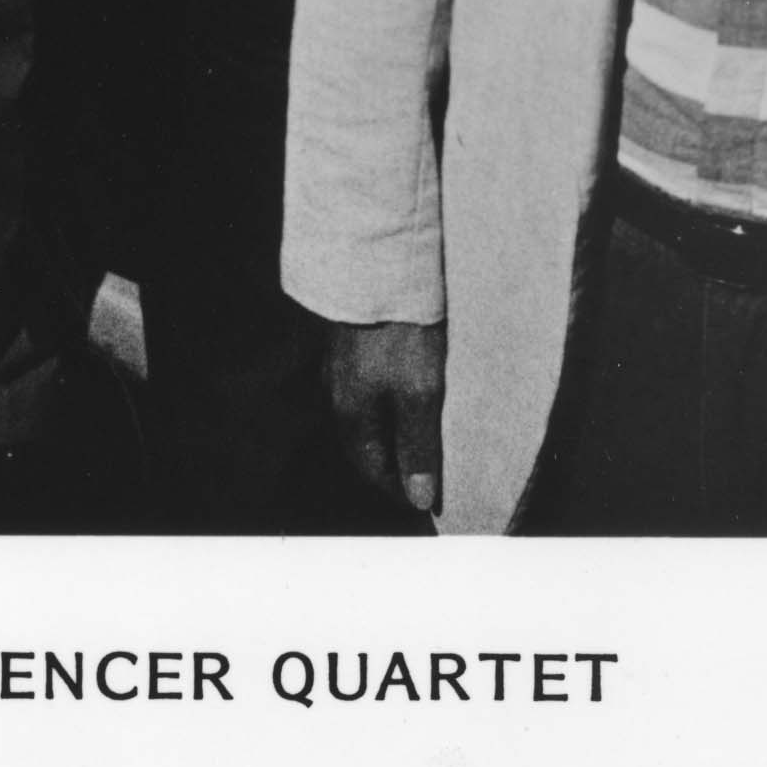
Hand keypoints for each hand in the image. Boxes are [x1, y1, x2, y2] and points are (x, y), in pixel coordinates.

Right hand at [325, 320, 445, 516]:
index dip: (401, 488)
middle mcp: (336, 394)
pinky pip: (367, 386)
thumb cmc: (399, 334)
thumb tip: (418, 499)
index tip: (429, 498)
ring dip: (392, 429)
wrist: (376, 267)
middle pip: (366, 443)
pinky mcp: (349, 341)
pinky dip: (388, 400)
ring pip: (366, 413)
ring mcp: (339, 365)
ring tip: (423, 433)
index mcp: (350, 415)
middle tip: (429, 471)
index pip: (373, 470)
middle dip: (395, 461)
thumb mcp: (418, 393)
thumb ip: (418, 446)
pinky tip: (406, 390)